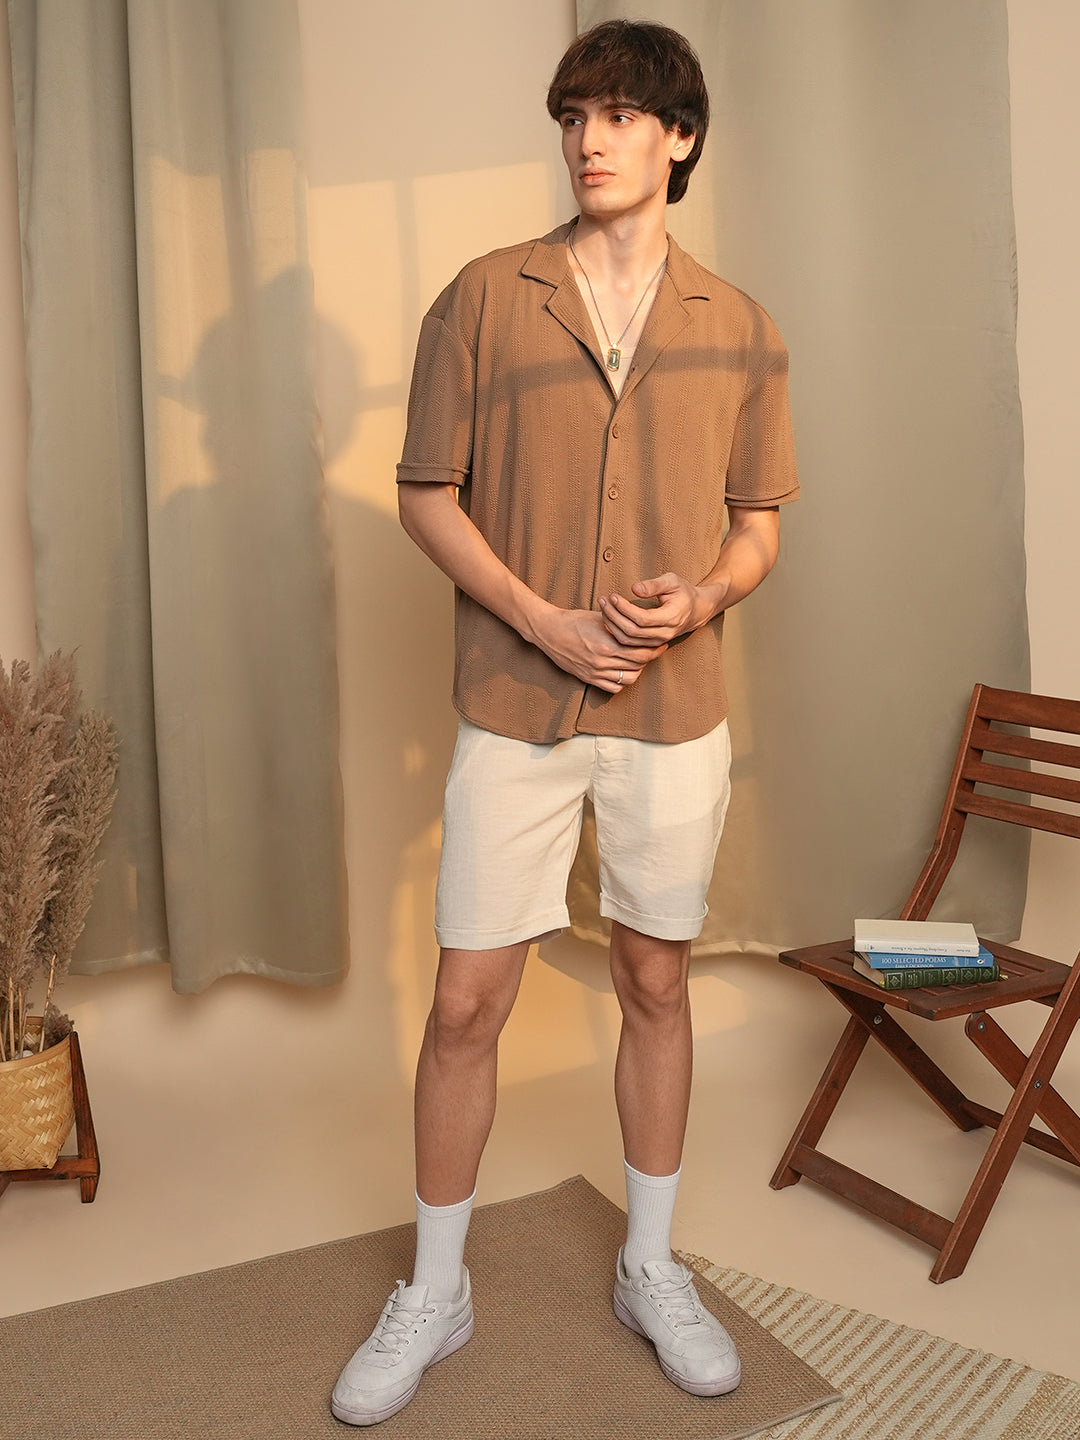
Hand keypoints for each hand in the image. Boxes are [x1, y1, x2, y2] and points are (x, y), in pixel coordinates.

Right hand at [530, 606, 667, 692]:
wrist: (548, 631)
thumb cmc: (573, 621)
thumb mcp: (600, 617)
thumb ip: (620, 624)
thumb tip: (640, 623)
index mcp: (607, 644)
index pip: (640, 651)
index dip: (654, 649)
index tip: (661, 644)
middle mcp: (602, 661)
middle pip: (637, 665)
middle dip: (650, 658)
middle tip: (656, 651)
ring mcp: (595, 672)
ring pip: (628, 678)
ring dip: (637, 671)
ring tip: (640, 662)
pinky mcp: (588, 678)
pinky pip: (613, 688)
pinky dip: (622, 682)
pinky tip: (623, 671)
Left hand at [599, 572, 724, 646]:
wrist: (696, 610)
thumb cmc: (683, 592)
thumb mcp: (672, 581)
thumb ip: (654, 584)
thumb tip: (634, 588)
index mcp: (671, 618)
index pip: (642, 619)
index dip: (624, 609)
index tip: (613, 596)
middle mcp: (664, 634)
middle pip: (632, 631)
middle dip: (614, 616)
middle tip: (603, 600)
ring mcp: (658, 642)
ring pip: (629, 641)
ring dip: (612, 625)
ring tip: (603, 607)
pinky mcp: (651, 644)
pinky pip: (629, 644)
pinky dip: (616, 633)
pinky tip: (609, 619)